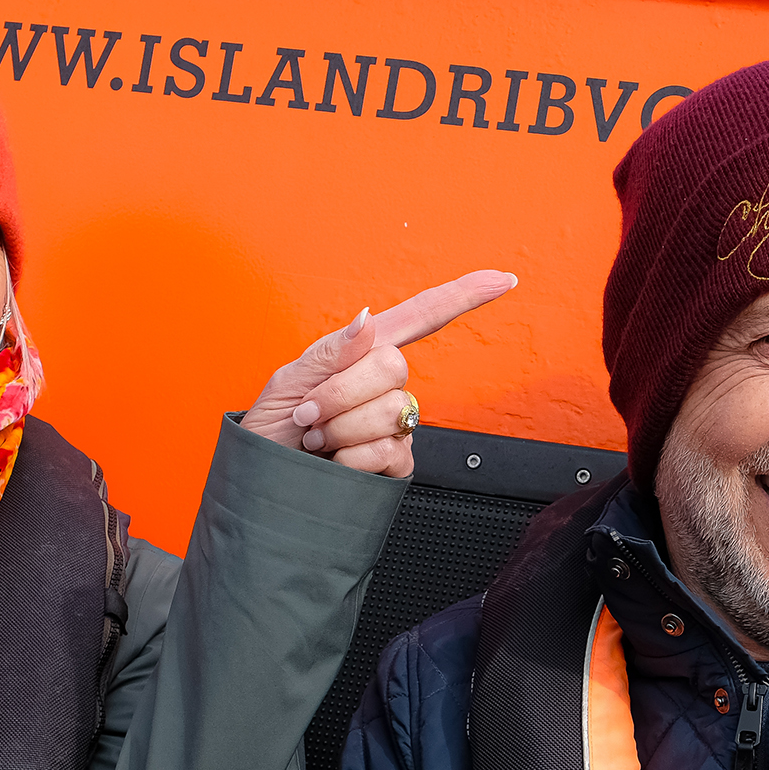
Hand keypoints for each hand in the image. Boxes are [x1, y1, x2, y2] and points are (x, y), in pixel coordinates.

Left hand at [240, 269, 518, 478]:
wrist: (265, 490)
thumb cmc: (271, 437)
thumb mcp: (288, 383)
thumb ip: (330, 352)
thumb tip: (367, 320)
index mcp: (361, 355)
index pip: (420, 317)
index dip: (462, 297)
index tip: (503, 280)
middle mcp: (385, 388)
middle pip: (393, 366)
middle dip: (340, 392)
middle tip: (309, 415)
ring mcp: (397, 425)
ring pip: (391, 410)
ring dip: (341, 428)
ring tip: (318, 440)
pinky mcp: (399, 463)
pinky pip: (390, 449)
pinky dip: (351, 457)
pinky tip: (336, 463)